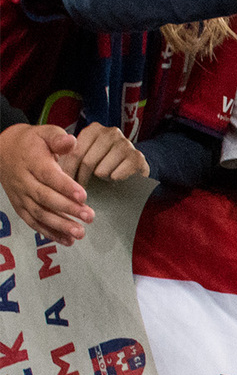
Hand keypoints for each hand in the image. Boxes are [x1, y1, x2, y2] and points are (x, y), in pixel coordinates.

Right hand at [0, 123, 90, 244]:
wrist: (3, 150)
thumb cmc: (31, 142)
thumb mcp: (44, 133)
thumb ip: (58, 138)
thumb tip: (71, 141)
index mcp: (32, 162)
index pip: (49, 176)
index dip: (66, 187)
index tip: (84, 196)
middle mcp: (24, 181)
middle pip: (45, 197)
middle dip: (67, 209)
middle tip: (89, 217)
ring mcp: (21, 195)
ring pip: (39, 213)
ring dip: (59, 225)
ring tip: (80, 233)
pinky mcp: (20, 206)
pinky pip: (32, 221)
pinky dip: (48, 232)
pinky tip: (67, 241)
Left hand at [55, 122, 147, 187]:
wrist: (131, 168)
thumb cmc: (103, 162)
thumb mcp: (85, 155)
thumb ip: (71, 156)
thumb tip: (56, 169)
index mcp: (94, 130)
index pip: (75, 151)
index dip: (69, 169)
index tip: (65, 182)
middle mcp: (111, 133)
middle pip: (88, 162)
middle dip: (83, 177)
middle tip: (81, 186)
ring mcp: (126, 144)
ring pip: (102, 170)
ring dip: (101, 178)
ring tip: (104, 177)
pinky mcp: (137, 158)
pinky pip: (117, 174)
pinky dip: (114, 179)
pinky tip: (116, 177)